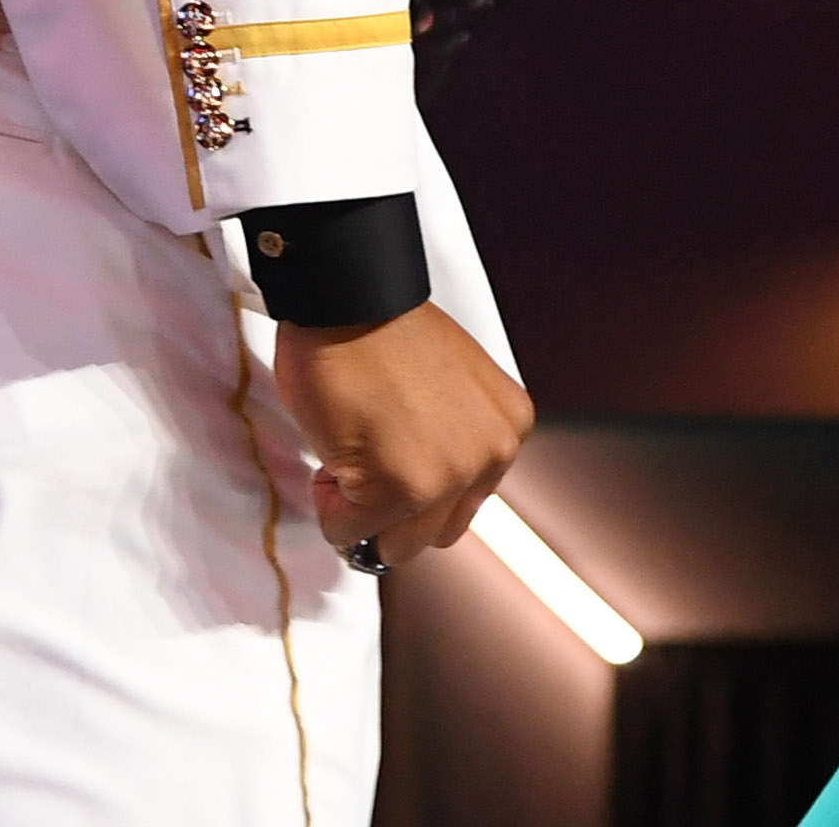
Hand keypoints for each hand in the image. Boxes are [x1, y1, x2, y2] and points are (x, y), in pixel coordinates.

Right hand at [271, 303, 533, 564]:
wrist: (351, 296)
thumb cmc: (384, 329)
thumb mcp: (450, 390)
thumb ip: (447, 439)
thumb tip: (413, 493)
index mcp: (508, 428)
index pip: (467, 498)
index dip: (418, 489)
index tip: (387, 463)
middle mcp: (491, 455)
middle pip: (439, 529)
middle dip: (393, 513)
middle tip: (358, 472)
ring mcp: (448, 477)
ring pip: (397, 542)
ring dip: (361, 513)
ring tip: (343, 460)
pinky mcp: (400, 489)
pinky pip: (350, 528)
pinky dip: (329, 507)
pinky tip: (330, 457)